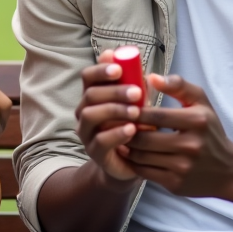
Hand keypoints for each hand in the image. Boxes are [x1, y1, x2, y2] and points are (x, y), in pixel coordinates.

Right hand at [75, 50, 145, 182]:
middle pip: (90, 94)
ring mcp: (87, 132)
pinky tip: (132, 130)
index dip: (100, 70)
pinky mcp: (94, 152)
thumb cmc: (133, 125)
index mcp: (94, 96)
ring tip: (136, 112)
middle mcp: (84, 111)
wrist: (129, 162)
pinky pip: (100, 141)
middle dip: (113, 91)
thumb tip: (148, 71)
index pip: (88, 76)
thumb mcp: (136, 103)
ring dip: (113, 110)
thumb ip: (137, 86)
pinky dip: (116, 133)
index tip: (119, 69)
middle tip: (137, 92)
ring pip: (89, 115)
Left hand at [116, 74, 232, 199]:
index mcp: (197, 121)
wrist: (228, 170)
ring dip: (126, 147)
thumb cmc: (210, 131)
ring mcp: (183, 167)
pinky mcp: (175, 184)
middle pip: (144, 138)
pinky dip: (132, 163)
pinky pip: (144, 172)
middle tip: (116, 124)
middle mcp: (191, 145)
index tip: (124, 107)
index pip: (155, 114)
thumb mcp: (201, 103)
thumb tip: (150, 77)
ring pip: (141, 156)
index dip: (134, 111)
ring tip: (118, 137)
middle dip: (127, 131)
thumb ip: (178, 86)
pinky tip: (129, 154)